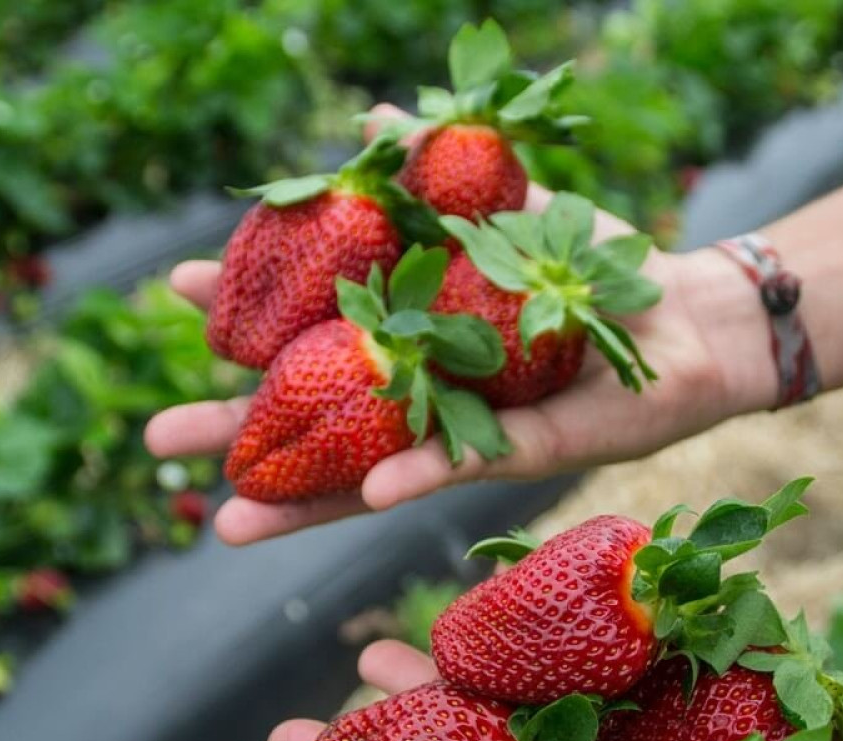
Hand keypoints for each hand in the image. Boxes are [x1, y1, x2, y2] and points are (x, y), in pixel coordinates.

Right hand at [144, 110, 778, 545]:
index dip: (250, 321)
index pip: (311, 333)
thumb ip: (438, 170)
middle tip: (156, 442)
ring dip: (299, 495)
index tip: (179, 302)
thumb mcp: (507, 202)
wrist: (686, 312)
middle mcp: (426, 391)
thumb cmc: (593, 259)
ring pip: (368, 470)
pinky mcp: (525, 450)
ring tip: (224, 522)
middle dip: (238, 427)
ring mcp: (469, 428)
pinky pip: (464, 466)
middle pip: (318, 418)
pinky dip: (417, 476)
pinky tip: (368, 490)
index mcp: (411, 334)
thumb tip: (368, 114)